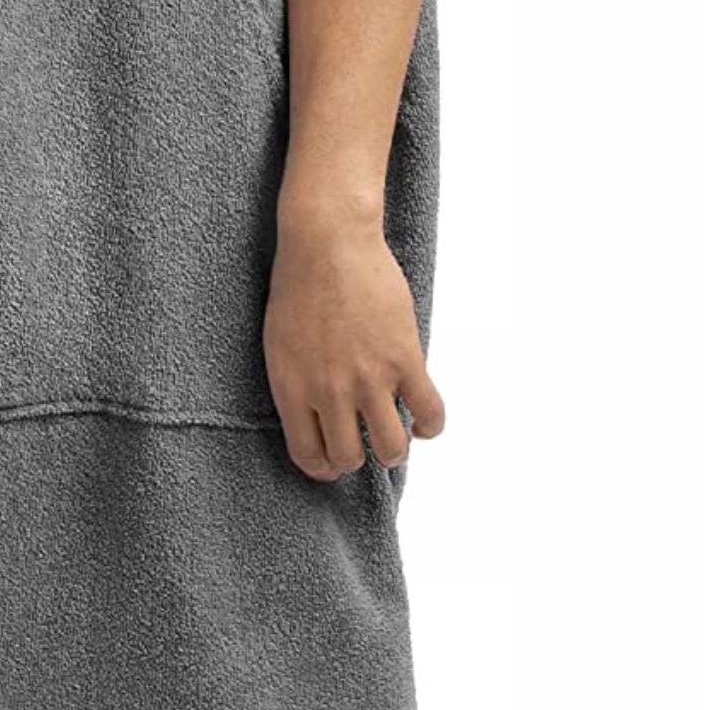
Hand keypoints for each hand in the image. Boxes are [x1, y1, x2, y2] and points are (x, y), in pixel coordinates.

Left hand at [261, 208, 445, 480]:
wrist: (327, 242)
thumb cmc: (298, 286)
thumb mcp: (280, 344)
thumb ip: (297, 385)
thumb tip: (316, 415)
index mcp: (291, 388)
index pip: (307, 454)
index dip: (322, 467)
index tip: (332, 462)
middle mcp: (328, 391)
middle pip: (348, 458)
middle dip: (356, 461)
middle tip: (363, 447)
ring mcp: (369, 378)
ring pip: (391, 448)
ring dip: (394, 452)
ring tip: (394, 439)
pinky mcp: (404, 359)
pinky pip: (429, 412)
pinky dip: (430, 426)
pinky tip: (422, 422)